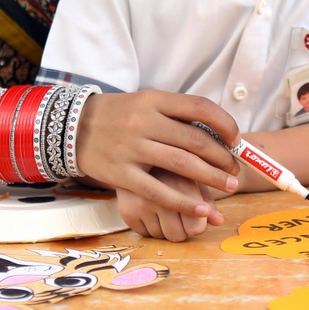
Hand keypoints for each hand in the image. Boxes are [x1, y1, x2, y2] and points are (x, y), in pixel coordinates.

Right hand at [75, 90, 239, 219]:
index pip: (199, 108)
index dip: (225, 124)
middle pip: (195, 140)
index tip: (236, 140)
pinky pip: (158, 191)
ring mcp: (132, 148)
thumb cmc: (120, 116)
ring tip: (228, 187)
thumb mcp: (147, 103)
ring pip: (181, 165)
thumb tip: (218, 132)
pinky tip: (200, 209)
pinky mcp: (121, 174)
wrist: (72, 127)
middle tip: (235, 170)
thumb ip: (177, 115)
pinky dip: (182, 201)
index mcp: (155, 100)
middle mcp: (144, 122)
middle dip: (222, 158)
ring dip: (211, 178)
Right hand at [115, 169, 223, 240]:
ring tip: (166, 207)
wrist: (131, 154)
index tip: (202, 212)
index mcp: (181, 179)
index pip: (197, 221)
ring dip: (168, 227)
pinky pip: (146, 234)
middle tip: (183, 211)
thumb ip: (207, 198)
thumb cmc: (170, 167)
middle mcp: (159, 192)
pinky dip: (151, 226)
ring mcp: (141, 203)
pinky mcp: (127, 212)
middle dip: (185, 226)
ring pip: (163, 236)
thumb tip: (219, 221)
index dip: (202, 218)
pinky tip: (151, 208)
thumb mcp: (190, 176)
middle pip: (180, 234)